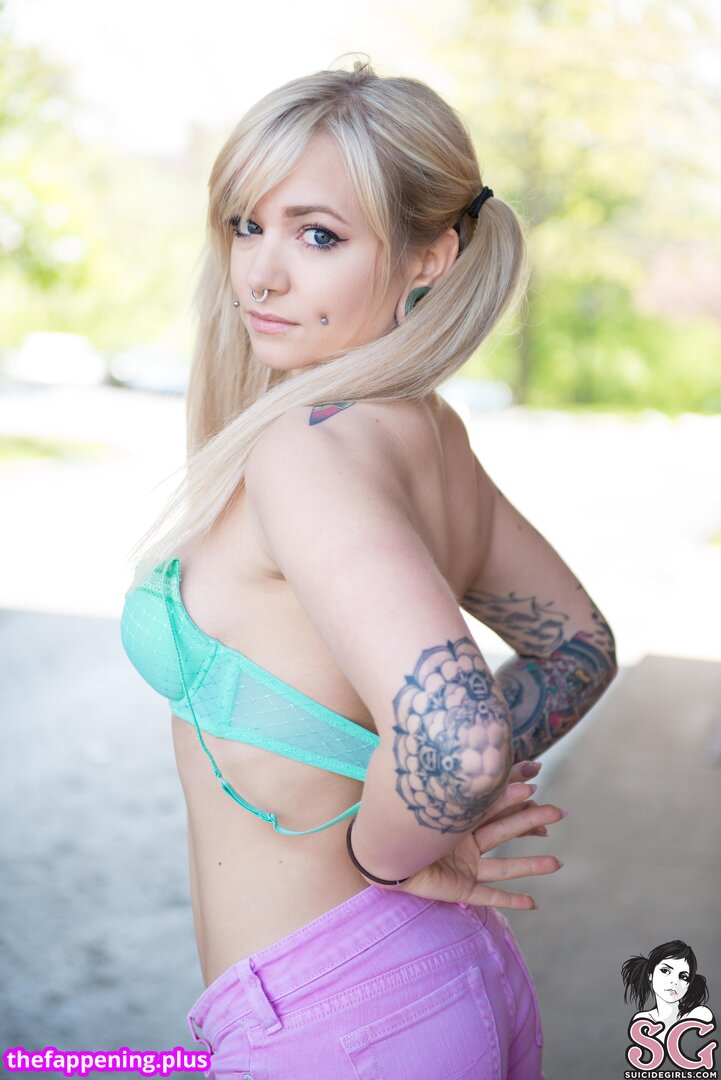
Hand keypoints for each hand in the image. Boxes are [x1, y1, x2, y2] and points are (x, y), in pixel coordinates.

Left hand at [392, 760, 564, 908]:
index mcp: (457, 817)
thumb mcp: (437, 797)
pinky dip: (509, 901)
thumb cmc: (399, 818)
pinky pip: (488, 897)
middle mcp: (464, 842)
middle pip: (505, 830)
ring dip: (530, 865)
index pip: (494, 804)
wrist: (375, 852)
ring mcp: (463, 867)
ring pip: (504, 866)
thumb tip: (475, 750)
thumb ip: (458, 781)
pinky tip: (532, 903)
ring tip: (557, 862)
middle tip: (559, 812)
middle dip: (531, 821)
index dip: (516, 795)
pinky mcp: (458, 890)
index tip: (538, 781)